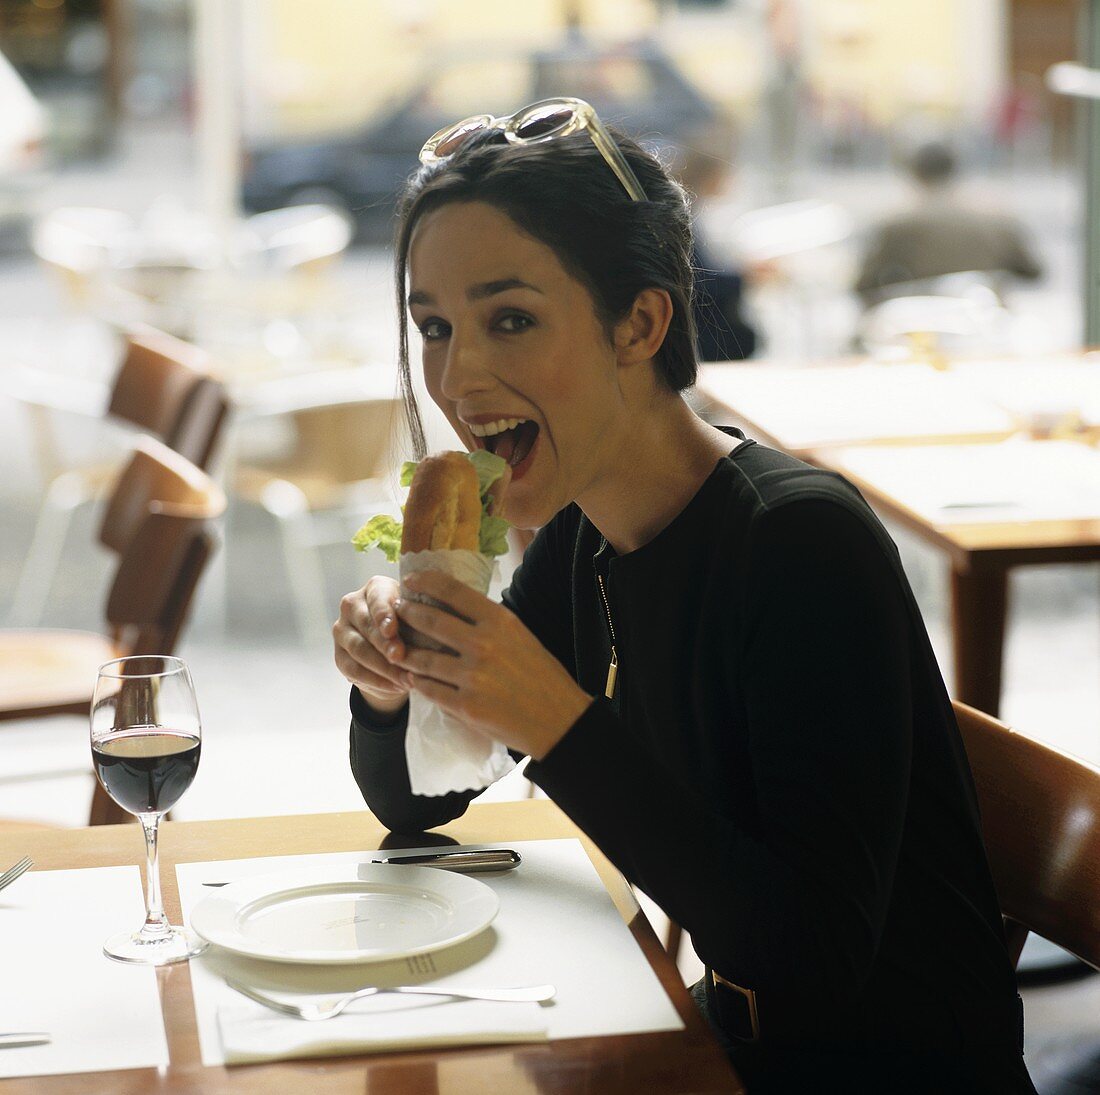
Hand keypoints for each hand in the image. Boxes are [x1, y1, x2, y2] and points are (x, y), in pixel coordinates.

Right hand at [333, 576, 410, 715]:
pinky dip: (376, 680)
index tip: (392, 630)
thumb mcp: (420, 617)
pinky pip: (354, 670)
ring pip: (359, 649)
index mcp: (376, 587)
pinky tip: (395, 687)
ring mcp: (342, 630)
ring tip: (406, 679)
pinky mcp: (339, 655)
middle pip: (367, 625)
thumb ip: (422, 618)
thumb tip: (435, 629)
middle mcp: (353, 604)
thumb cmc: (415, 625)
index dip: (383, 614)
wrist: (397, 649)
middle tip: (401, 658)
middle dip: (385, 644)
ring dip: (383, 667)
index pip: (377, 598)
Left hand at [394, 571, 592, 759]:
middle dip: (407, 614)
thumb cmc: (543, 675)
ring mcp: (472, 676)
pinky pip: (430, 689)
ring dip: (406, 652)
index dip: (426, 582)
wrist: (558, 720)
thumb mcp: (521, 636)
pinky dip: (418, 682)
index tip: (410, 581)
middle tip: (396, 611)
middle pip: (431, 621)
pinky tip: (413, 678)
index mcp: (500, 621)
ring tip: (398, 648)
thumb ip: (490, 623)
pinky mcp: (465, 706)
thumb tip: (457, 608)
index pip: (453, 591)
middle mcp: (483, 644)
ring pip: (424, 659)